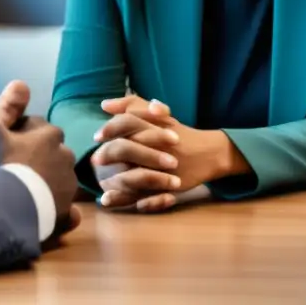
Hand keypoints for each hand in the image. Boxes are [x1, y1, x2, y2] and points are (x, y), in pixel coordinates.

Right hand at [0, 80, 81, 234]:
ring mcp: (67, 188)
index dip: (22, 136)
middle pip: (53, 154)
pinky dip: (60, 211)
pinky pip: (67, 212)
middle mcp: (65, 158)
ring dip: (48, 183)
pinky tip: (43, 214)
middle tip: (14, 171)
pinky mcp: (64, 215)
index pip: (39, 128)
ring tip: (23, 194)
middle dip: (40, 159)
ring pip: (60, 180)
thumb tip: (22, 83)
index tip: (6, 146)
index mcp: (49, 135)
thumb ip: (8, 106)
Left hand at [91, 95, 248, 211]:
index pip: (130, 122)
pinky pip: (143, 195)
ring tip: (100, 182)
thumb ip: (133, 105)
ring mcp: (163, 169)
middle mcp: (159, 147)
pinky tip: (108, 199)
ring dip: (116, 178)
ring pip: (136, 174)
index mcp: (156, 126)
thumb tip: (104, 105)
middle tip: (96, 160)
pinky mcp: (167, 187)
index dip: (111, 128)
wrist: (209, 153)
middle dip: (111, 153)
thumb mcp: (159, 115)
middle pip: (131, 147)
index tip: (97, 136)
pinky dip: (125, 198)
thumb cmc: (178, 133)